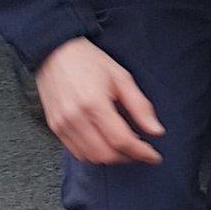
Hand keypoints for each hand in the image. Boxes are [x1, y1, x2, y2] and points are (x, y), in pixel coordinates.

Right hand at [36, 37, 163, 163]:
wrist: (53, 51)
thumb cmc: (89, 62)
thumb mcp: (121, 78)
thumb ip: (140, 107)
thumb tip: (157, 131)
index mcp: (94, 104)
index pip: (121, 140)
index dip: (141, 152)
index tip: (155, 157)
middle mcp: (75, 118)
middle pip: (107, 155)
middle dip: (129, 157)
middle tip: (142, 151)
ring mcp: (62, 124)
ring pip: (92, 157)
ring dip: (113, 158)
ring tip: (126, 148)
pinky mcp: (55, 127)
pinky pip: (78, 152)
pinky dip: (96, 155)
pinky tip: (107, 144)